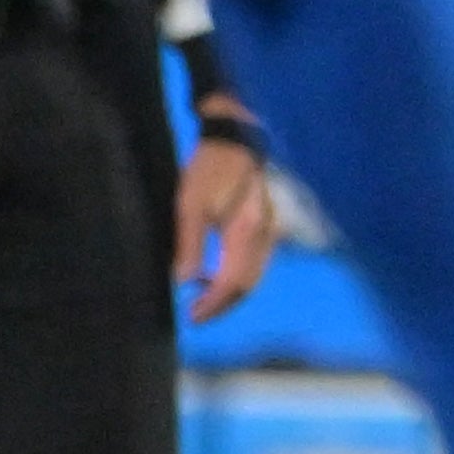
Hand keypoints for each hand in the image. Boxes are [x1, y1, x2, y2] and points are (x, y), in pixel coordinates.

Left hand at [172, 126, 280, 323]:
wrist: (235, 138)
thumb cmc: (210, 168)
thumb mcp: (191, 203)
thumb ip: (189, 243)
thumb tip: (183, 281)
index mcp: (247, 231)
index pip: (233, 282)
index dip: (213, 304)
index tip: (192, 316)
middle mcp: (265, 236)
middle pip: (248, 284)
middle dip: (223, 305)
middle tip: (196, 315)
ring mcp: (269, 231)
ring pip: (254, 275)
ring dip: (230, 292)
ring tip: (204, 298)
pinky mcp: (265, 226)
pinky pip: (255, 262)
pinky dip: (237, 276)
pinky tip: (216, 274)